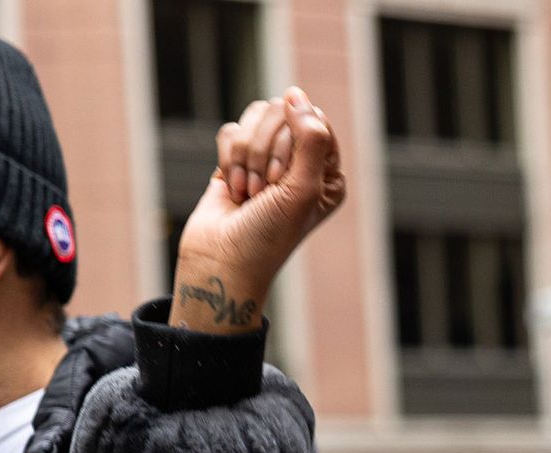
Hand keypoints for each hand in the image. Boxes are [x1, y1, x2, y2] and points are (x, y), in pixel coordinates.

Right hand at [171, 86, 346, 331]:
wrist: (223, 260)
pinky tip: (232, 190)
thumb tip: (296, 93)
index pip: (314, 120)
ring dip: (246, 156)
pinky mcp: (237, 160)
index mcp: (327, 172)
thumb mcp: (301, 189)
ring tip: (247, 193)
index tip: (281, 177)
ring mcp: (268, 160)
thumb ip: (308, 139)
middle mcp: (301, 162)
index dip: (292, 139)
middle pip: (281, 113)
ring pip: (255, 118)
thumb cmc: (269, 234)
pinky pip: (231, 131)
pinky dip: (228, 159)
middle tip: (263, 190)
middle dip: (265, 151)